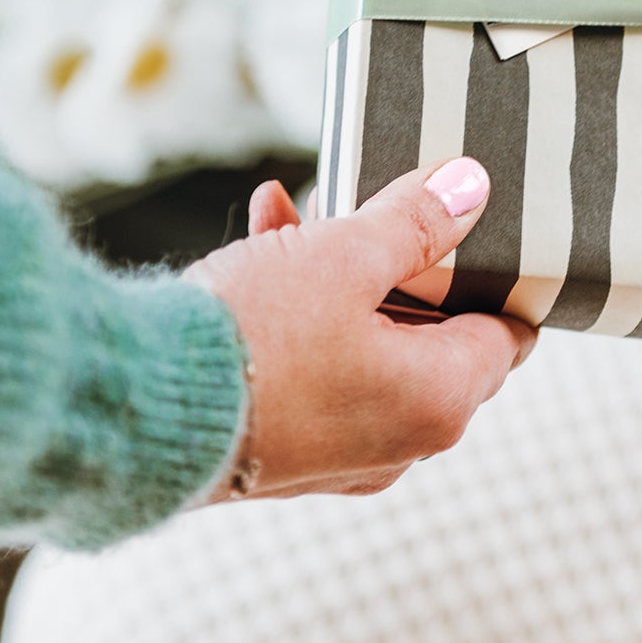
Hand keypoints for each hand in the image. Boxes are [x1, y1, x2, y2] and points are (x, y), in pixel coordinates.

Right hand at [186, 158, 532, 500]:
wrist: (134, 412)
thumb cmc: (249, 339)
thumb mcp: (343, 257)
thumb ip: (415, 222)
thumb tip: (471, 188)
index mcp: (439, 400)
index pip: (506, 337)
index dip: (495, 276)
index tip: (477, 231)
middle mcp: (401, 442)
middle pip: (434, 337)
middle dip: (404, 264)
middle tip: (377, 209)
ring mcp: (343, 454)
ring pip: (368, 345)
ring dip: (344, 276)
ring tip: (304, 211)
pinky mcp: (289, 450)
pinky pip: (320, 369)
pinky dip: (305, 313)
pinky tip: (266, 239)